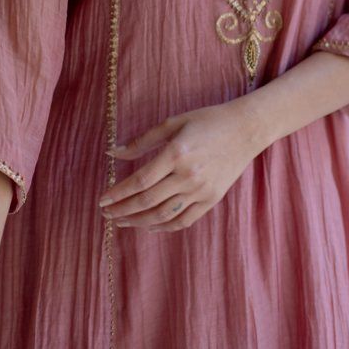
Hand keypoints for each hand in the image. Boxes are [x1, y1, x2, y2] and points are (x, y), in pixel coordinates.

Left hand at [97, 99, 262, 232]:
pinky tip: (149, 226)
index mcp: (176, 153)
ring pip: (163, 215)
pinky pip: (183, 220)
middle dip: (123, 210)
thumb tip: (113, 153)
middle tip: (106, 213)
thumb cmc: (207, 120)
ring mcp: (201, 190)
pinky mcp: (212, 199)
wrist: (245, 129)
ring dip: (138, 222)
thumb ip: (142, 141)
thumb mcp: (173, 123)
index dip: (118, 193)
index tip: (102, 199)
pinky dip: (163, 227)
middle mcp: (188, 175)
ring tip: (122, 221)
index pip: (140, 181)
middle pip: (148, 201)